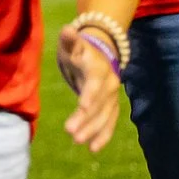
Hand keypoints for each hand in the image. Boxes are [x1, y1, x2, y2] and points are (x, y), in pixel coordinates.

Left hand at [57, 23, 125, 151]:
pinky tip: (93, 148)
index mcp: (97, 67)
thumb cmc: (79, 48)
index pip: (94, 81)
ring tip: (77, 141)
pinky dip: (103, 135)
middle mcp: (108, 83)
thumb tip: (67, 30)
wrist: (101, 51)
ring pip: (104, 115)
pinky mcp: (111, 106)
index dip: (90, 94)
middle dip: (86, 118)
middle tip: (70, 132)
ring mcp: (111, 96)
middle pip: (98, 103)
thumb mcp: (70, 42)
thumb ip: (69, 38)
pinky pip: (110, 122)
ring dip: (93, 129)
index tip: (82, 106)